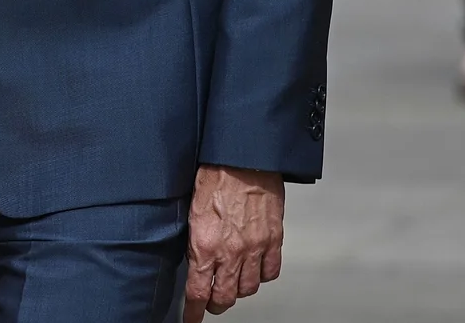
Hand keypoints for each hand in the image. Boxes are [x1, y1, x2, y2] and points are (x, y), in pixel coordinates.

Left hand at [183, 165, 284, 320]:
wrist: (243, 158)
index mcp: (205, 245)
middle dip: (216, 304)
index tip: (192, 317)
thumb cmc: (215, 175)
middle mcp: (231, 252)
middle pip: (225, 296)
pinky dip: (262, 275)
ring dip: (238, 290)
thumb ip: (195, 240)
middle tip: (212, 302)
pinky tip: (255, 270)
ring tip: (233, 285)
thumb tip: (195, 260)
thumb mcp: (191, 210)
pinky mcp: (273, 239)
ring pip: (248, 288)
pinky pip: (270, 272)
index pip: (198, 291)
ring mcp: (255, 248)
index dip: (194, 310)